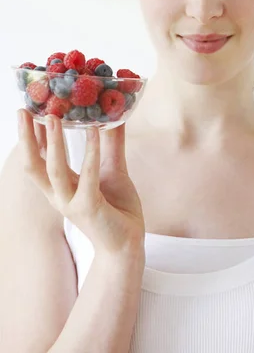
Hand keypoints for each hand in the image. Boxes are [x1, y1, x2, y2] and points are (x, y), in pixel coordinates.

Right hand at [18, 109, 144, 255]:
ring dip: (52, 144)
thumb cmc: (117, 208)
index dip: (32, 136)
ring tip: (52, 117)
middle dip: (26, 138)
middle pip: (34, 165)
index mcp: (60, 187)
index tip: (28, 110)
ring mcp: (72, 203)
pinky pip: (88, 177)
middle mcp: (60, 195)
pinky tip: (94, 131)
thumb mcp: (112, 169)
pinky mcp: (89, 208)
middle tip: (24, 110)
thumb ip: (110, 144)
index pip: (39, 158)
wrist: (127, 245)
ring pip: (54, 171)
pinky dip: (90, 153)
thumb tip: (113, 115)